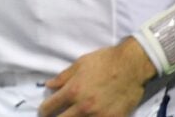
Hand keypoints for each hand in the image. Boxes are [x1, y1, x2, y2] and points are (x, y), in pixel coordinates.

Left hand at [38, 37, 156, 115]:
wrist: (131, 66)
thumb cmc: (103, 61)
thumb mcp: (79, 64)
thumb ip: (62, 77)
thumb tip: (48, 85)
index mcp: (73, 91)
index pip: (50, 106)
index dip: (43, 110)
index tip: (43, 111)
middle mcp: (83, 107)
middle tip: (54, 115)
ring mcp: (99, 116)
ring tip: (70, 115)